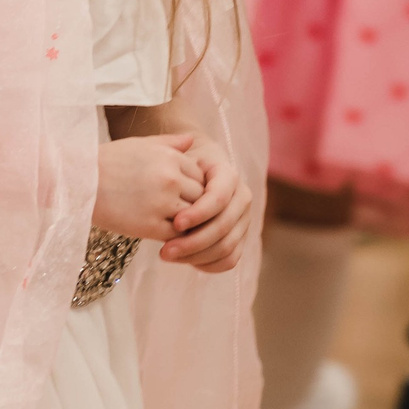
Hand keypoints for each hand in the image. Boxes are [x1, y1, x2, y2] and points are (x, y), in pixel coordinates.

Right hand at [92, 134, 202, 241]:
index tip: (185, 195)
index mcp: (170, 156)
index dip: (196, 187)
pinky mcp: (150, 226)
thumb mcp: (139, 144)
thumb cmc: (108, 161)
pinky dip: (177, 237)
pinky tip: (166, 235)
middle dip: (195, 205)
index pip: (202, 176)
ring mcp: (161, 203)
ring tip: (176, 224)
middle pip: (201, 197)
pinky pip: (177, 235)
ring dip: (188, 223)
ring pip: (193, 218)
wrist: (77, 182)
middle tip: (184, 213)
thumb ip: (170, 143)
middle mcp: (170, 178)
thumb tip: (192, 141)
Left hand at [158, 132, 254, 272]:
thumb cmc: (179, 165)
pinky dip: (207, 265)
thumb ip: (178, 152)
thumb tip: (185, 143)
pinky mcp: (240, 238)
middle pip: (223, 227)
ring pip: (226, 246)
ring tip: (167, 256)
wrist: (194, 173)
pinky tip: (184, 262)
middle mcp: (242, 198)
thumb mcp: (177, 157)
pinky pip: (229, 259)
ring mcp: (244, 220)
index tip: (174, 223)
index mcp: (230, 176)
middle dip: (193, 241)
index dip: (198, 213)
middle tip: (164, 251)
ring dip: (196, 256)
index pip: (219, 198)